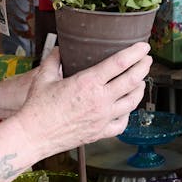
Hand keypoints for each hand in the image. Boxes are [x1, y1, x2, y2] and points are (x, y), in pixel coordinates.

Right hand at [15, 42, 150, 151]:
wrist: (34, 135)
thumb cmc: (37, 108)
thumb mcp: (43, 77)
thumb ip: (54, 59)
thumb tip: (61, 49)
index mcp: (87, 83)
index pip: (120, 63)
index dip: (135, 53)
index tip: (143, 46)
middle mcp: (100, 100)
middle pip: (132, 80)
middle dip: (143, 67)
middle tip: (147, 59)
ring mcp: (103, 118)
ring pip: (132, 102)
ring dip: (140, 88)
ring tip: (140, 81)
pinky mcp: (101, 132)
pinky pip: (122, 123)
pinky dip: (128, 113)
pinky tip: (126, 107)